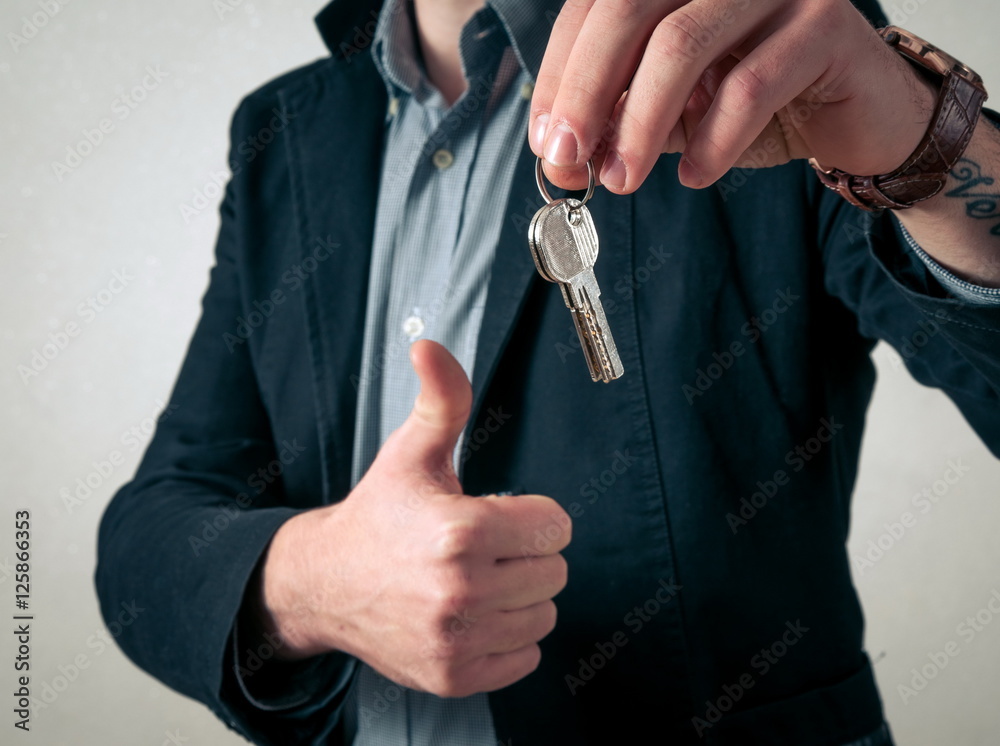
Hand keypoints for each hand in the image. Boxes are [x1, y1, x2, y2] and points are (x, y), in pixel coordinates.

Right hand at [253, 340, 570, 696]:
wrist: (327, 584)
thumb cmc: (380, 514)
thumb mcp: (412, 452)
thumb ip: (442, 399)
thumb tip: (431, 346)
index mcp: (460, 531)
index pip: (556, 526)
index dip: (532, 515)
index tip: (500, 513)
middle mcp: (460, 591)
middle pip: (555, 571)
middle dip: (527, 554)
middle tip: (484, 546)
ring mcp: (457, 639)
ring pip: (544, 616)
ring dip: (521, 596)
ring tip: (478, 578)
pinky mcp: (454, 676)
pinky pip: (526, 659)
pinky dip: (509, 638)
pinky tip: (474, 613)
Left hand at [529, 0, 936, 192]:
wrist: (855, 116)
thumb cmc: (756, 106)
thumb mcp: (671, 114)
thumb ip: (619, 122)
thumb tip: (561, 156)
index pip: (595, 7)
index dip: (559, 74)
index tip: (546, 140)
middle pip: (626, 11)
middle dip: (586, 94)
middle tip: (569, 160)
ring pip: (681, 43)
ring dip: (640, 123)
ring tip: (621, 180)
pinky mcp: (825, 22)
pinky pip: (750, 86)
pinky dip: (711, 141)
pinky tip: (695, 175)